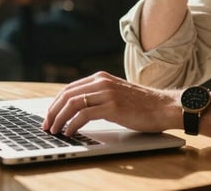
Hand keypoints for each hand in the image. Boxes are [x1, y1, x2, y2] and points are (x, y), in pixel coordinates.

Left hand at [42, 71, 178, 135]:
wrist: (164, 106)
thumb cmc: (142, 105)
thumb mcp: (117, 94)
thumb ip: (99, 96)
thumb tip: (78, 109)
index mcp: (101, 78)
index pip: (70, 88)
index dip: (56, 103)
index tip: (49, 116)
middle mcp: (102, 82)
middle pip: (67, 95)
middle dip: (53, 111)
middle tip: (46, 126)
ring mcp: (107, 93)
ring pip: (73, 104)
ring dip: (59, 119)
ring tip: (54, 130)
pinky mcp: (112, 106)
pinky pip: (84, 115)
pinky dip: (72, 124)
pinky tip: (69, 131)